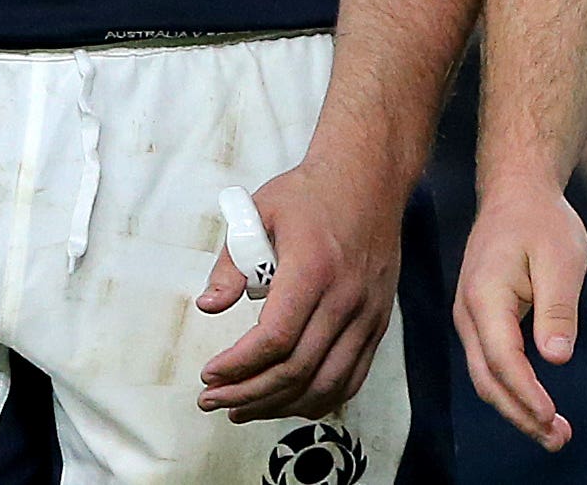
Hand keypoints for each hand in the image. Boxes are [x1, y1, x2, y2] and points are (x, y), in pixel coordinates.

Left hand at [197, 155, 402, 422]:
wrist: (370, 179)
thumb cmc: (309, 194)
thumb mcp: (259, 212)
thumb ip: (231, 263)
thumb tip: (208, 306)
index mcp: (313, 268)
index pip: (275, 338)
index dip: (238, 366)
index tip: (208, 374)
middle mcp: (346, 298)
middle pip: (297, 370)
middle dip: (248, 393)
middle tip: (212, 399)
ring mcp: (367, 314)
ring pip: (325, 384)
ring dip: (279, 406)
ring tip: (241, 408)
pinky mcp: (378, 323)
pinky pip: (352, 378)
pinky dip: (318, 400)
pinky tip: (286, 402)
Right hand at [453, 178, 586, 452]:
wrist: (516, 192)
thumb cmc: (540, 220)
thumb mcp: (561, 258)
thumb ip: (557, 309)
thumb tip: (556, 357)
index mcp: (484, 295)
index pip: (503, 359)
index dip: (526, 394)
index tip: (552, 417)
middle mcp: (468, 311)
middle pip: (488, 379)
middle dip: (521, 414)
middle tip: (558, 439)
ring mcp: (469, 316)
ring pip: (486, 376)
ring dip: (516, 407)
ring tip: (553, 432)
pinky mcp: (479, 318)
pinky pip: (490, 363)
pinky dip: (512, 388)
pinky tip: (537, 403)